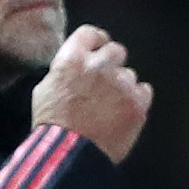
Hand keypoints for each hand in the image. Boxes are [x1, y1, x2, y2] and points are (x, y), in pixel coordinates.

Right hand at [30, 25, 153, 161]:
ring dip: (122, 85)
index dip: (97, 40)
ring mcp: (121, 84)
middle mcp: (100, 65)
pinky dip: (136, 99)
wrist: (70, 154)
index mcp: (73, 59)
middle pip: (116, 50)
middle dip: (111, 63)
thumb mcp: (44, 90)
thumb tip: (74, 66)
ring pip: (130, 74)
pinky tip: (124, 112)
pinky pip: (144, 91)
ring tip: (110, 106)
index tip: (99, 46)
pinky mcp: (137, 104)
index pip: (90, 33)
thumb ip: (63, 71)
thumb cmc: (53, 126)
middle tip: (105, 81)